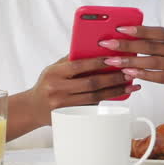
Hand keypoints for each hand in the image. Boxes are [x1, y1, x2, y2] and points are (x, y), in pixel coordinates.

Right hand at [25, 55, 139, 126]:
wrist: (33, 108)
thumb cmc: (47, 83)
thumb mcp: (54, 68)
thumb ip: (71, 60)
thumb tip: (96, 48)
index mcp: (54, 74)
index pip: (79, 66)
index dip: (97, 62)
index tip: (113, 58)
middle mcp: (58, 90)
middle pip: (91, 84)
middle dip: (113, 77)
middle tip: (129, 72)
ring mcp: (64, 106)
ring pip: (95, 97)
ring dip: (115, 91)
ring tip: (130, 84)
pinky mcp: (71, 116)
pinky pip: (93, 106)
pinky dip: (108, 99)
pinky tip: (120, 93)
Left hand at [98, 26, 163, 97]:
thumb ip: (158, 41)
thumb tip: (127, 35)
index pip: (159, 31)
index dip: (139, 30)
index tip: (120, 29)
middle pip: (152, 47)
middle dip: (127, 45)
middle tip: (108, 45)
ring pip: (153, 62)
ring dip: (130, 61)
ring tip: (113, 60)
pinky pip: (158, 77)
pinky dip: (142, 74)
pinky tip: (128, 72)